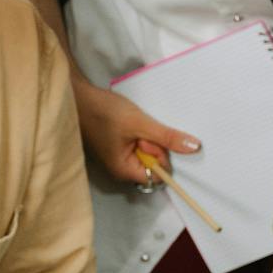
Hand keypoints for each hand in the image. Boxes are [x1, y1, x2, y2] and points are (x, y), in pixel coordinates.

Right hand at [74, 79, 201, 186]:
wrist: (78, 96)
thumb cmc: (104, 111)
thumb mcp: (140, 123)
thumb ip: (167, 137)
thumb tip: (195, 148)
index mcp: (125, 171)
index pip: (158, 176)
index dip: (161, 157)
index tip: (153, 139)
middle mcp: (122, 169)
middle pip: (154, 164)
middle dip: (154, 145)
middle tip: (140, 128)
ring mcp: (120, 157)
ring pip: (147, 153)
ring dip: (148, 137)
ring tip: (134, 123)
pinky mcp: (119, 146)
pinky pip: (139, 145)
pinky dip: (141, 133)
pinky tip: (132, 123)